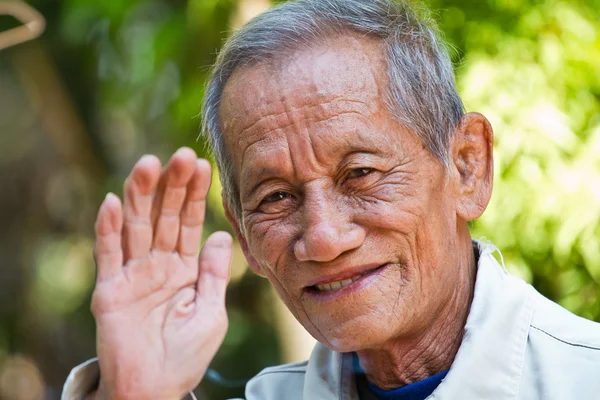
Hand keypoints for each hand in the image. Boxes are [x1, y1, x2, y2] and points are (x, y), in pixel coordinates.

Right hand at [91, 148, 231, 399]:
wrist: (156, 388)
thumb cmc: (186, 354)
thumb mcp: (211, 312)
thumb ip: (215, 274)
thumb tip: (222, 234)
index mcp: (183, 268)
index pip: (189, 223)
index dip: (194, 195)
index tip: (201, 164)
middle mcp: (157, 264)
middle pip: (164, 216)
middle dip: (172, 187)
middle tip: (181, 155)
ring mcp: (133, 274)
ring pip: (136, 226)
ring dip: (140, 195)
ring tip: (149, 164)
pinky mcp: (110, 290)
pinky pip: (109, 255)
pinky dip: (108, 229)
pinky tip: (112, 201)